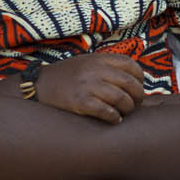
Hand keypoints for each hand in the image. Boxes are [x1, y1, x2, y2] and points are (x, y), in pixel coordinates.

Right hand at [33, 53, 147, 123]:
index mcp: (100, 59)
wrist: (39, 85)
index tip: (138, 87)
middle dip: (138, 97)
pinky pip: (106, 111)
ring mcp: (88, 86)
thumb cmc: (67, 76)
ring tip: (124, 113)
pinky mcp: (80, 102)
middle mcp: (95, 70)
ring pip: (121, 98)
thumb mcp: (88, 62)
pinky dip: (114, 117)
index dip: (140, 79)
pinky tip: (114, 120)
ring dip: (128, 109)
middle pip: (130, 83)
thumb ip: (108, 67)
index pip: (131, 66)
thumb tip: (133, 80)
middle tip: (135, 104)